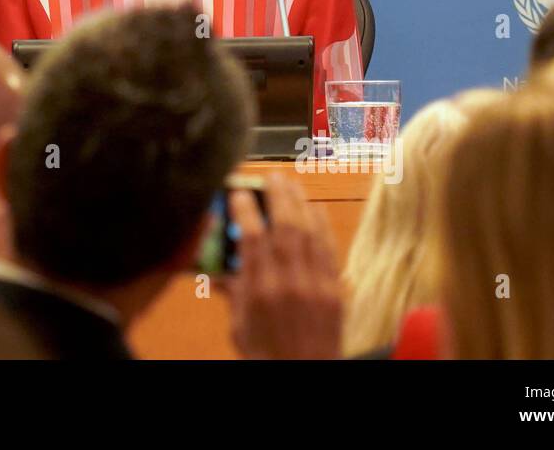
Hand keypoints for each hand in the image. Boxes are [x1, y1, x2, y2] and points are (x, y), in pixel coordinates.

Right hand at [227, 173, 341, 359]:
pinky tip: (316, 210)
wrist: (303, 378)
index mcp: (262, 291)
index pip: (253, 238)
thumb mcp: (240, 326)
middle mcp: (292, 283)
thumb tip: (218, 268)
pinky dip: (322, 226)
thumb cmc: (267, 357)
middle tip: (271, 176)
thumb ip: (234, 291)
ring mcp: (317, 286)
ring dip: (301, 203)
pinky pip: (329, 250)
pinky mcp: (335, 292)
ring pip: (311, 233)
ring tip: (292, 183)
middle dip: (278, 197)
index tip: (238, 192)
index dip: (245, 210)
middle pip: (286, 227)